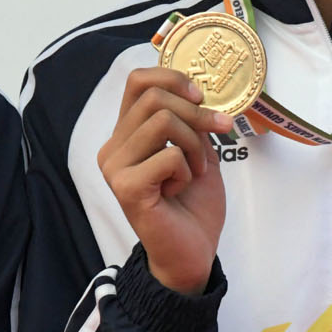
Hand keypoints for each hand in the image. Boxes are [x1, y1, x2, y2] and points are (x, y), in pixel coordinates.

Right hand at [97, 66, 231, 294]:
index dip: (172, 78)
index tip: (201, 97)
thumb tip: (198, 91)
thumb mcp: (198, 151)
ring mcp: (115, 167)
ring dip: (194, 144)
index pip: (138, 81)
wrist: (191, 253)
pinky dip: (186, 170)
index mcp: (126, 135)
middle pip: (154, 98)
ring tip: (196, 170)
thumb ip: (191, 121)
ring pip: (162, 121)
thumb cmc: (192, 206)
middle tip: (219, 133)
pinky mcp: (126, 187)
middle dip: (196, 114)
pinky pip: (168, 155)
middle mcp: (113, 148)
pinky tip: (179, 190)